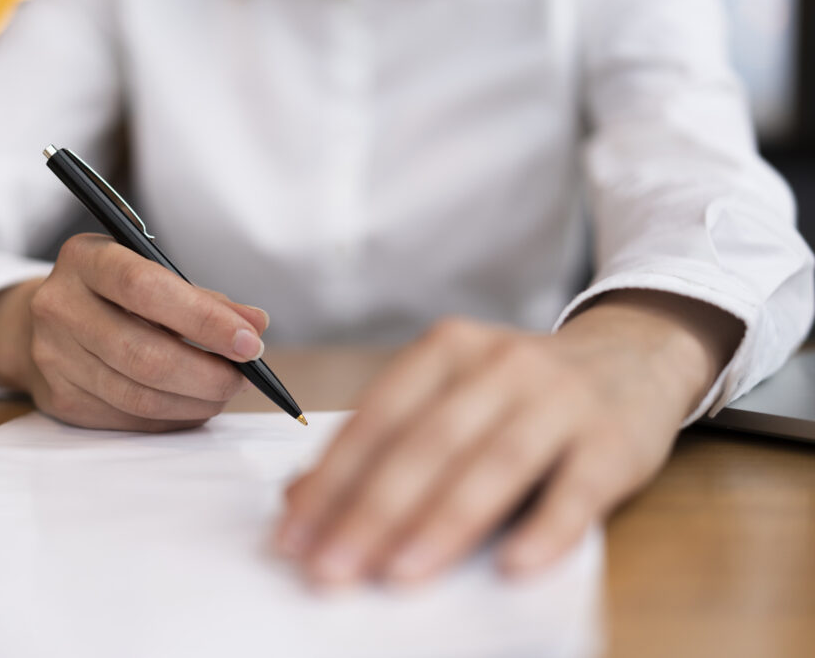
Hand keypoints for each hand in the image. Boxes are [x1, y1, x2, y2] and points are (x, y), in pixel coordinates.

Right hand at [0, 233, 269, 430]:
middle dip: (208, 372)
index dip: (204, 319)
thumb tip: (256, 325)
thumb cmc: (113, 295)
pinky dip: (174, 416)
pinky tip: (194, 404)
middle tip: (245, 377)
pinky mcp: (60, 400)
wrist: (39, 324)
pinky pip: (130, 419)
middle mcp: (59, 306)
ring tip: (225, 391)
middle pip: (144, 353)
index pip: (146, 289)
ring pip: (139, 395)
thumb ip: (205, 299)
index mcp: (86, 259)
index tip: (250, 342)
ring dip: (196, 400)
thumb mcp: (151, 275)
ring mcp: (53, 358)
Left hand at [274, 291, 741, 585]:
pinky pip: (576, 489)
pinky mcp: (614, 441)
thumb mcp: (449, 395)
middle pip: (427, 443)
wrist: (632, 358)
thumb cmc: (518, 392)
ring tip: (397, 574)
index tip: (293, 536)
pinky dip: (545, 529)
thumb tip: (300, 499)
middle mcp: (500, 366)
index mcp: (446, 350)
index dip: (332, 479)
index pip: (377, 418)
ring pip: (493, 463)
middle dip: (372, 510)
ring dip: (442, 522)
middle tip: (330, 568)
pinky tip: (512, 568)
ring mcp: (560, 400)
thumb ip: (383, 440)